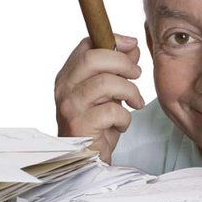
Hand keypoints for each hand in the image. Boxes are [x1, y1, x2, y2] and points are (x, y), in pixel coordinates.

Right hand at [55, 34, 143, 163]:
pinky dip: (125, 117)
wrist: (89, 161)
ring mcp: (69, 107)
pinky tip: (121, 124)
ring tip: (135, 102)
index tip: (132, 46)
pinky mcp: (80, 126)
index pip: (85, 46)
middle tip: (137, 74)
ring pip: (105, 83)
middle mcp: (63, 88)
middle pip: (93, 59)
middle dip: (122, 63)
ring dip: (129, 91)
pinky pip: (111, 111)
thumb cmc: (99, 125)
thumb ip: (117, 70)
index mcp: (68, 76)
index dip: (112, 41)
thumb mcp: (110, 93)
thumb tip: (132, 46)